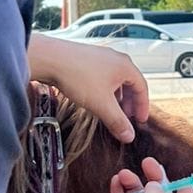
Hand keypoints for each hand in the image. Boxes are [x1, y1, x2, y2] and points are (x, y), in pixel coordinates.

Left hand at [28, 34, 147, 142]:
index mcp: (125, 66)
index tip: (140, 120)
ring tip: (111, 110)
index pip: (142, 87)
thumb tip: (129, 135)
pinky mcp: (86, 58)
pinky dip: (104, 89)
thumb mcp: (101, 105)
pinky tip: (95, 98)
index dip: (142, 106)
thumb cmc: (77, 76)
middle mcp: (115, 58)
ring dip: (116, 97)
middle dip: (129, 103)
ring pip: (115, 79)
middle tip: (127, 118)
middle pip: (129, 83)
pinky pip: (102, 75)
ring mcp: (100, 56)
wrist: (50, 59)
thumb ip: (117, 122)